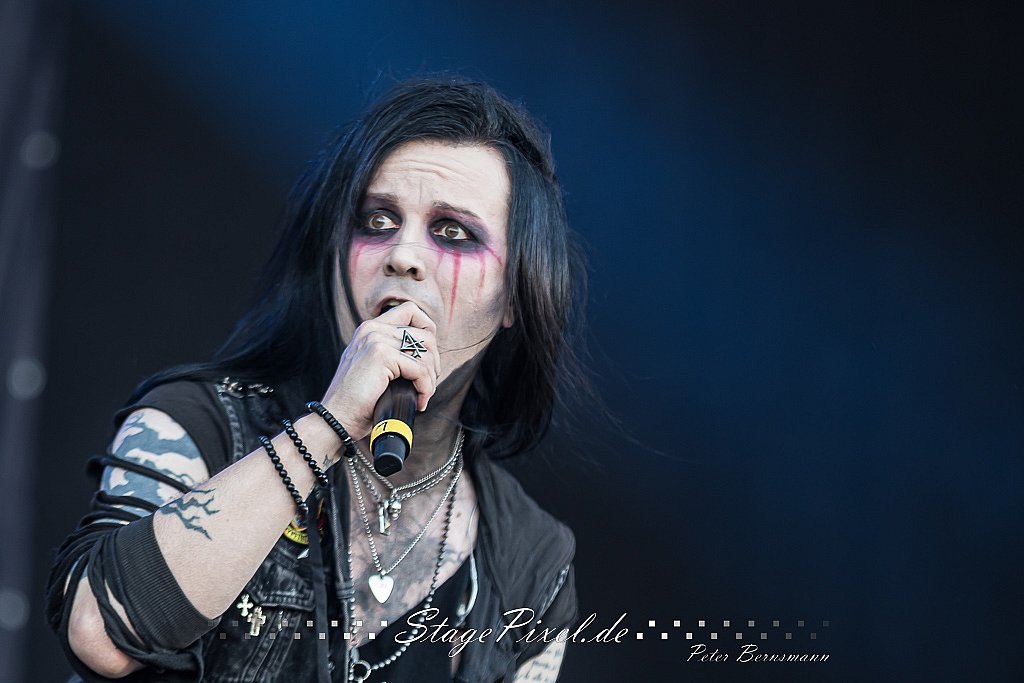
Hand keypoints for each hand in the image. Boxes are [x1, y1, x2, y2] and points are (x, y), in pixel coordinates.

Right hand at [321, 302, 440, 439]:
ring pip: (426, 353)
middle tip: (427, 384)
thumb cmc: (358, 401)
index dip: (427, 331)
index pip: (411, 310)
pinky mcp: (381, 355)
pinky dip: (425, 388)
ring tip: (422, 396)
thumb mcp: (374, 369)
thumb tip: (428, 355)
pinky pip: (420, 370)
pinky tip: (419, 402)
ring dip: (430, 379)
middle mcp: (372, 329)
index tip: (427, 358)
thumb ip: (392, 353)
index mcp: (370, 329)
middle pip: (425, 334)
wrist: (336, 418)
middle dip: (433, 362)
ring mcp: (375, 339)